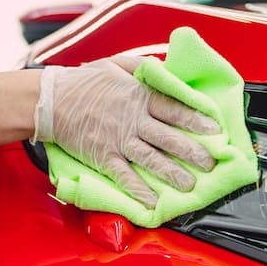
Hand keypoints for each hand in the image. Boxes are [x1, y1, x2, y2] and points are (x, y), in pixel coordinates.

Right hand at [33, 56, 219, 208]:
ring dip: (172, 173)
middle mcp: (132, 120)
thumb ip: (144, 70)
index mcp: (138, 96)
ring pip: (151, 159)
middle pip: (168, 137)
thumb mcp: (117, 64)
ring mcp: (118, 140)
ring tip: (190, 186)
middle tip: (210, 163)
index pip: (174, 108)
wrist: (51, 100)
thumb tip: (167, 72)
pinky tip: (152, 201)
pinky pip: (124, 175)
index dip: (196, 119)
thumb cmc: (84, 81)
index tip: (215, 129)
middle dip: (192, 152)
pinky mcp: (103, 156)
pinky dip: (138, 189)